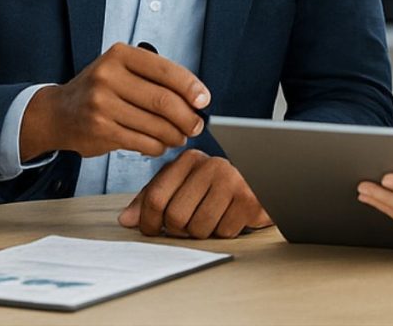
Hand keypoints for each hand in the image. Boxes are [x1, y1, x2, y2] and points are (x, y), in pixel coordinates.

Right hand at [19, 43, 209, 159]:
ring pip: (155, 125)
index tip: (204, 100)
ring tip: (180, 137)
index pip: (165, 70)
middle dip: (187, 117)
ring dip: (175, 135)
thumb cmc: (100, 90)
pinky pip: (142, 142)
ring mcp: (101, 104)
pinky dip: (157, 146)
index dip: (191, 87)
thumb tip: (196, 98)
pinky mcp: (100, 130)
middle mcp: (108, 76)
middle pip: (163, 101)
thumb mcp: (122, 70)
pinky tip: (159, 144)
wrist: (58, 112)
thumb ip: (155, 78)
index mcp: (120, 55)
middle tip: (196, 126)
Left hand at [118, 149, 271, 238]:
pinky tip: (231, 216)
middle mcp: (211, 165)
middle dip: (179, 230)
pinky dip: (224, 231)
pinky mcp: (250, 200)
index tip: (153, 229)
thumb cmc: (216, 186)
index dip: (148, 222)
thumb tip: (126, 220)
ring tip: (212, 217)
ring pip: (199, 229)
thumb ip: (152, 198)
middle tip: (189, 224)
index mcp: (189, 159)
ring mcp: (233, 181)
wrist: (266, 179)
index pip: (155, 198)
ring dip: (203, 232)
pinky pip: (223, 233)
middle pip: (176, 218)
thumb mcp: (182, 184)